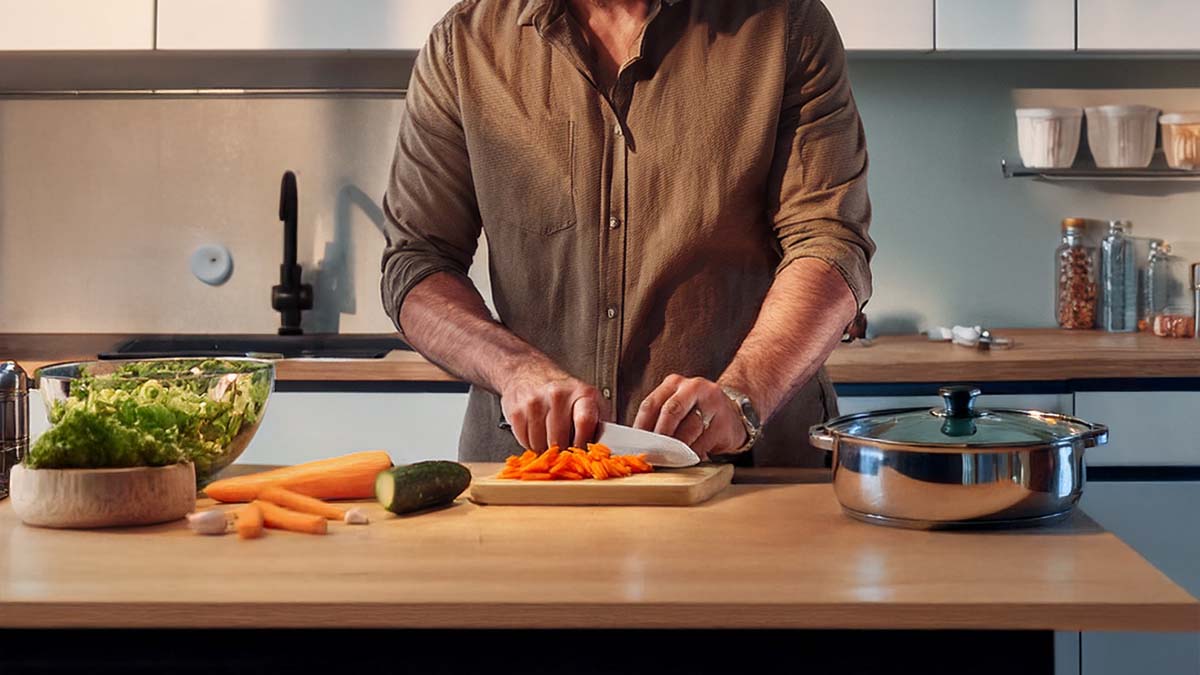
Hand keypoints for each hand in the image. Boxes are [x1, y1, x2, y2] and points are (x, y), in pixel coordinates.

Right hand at [499, 362, 603, 450]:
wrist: (528, 371)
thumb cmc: (564, 392)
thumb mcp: (589, 401)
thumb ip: (599, 424)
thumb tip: (605, 452)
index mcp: (582, 393)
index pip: (584, 421)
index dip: (583, 443)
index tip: (582, 453)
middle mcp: (558, 395)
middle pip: (560, 440)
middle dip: (564, 451)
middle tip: (566, 450)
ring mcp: (535, 403)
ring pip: (541, 445)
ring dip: (546, 450)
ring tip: (550, 438)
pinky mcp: (517, 412)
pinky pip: (525, 443)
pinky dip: (531, 445)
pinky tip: (537, 433)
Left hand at [633, 375, 748, 459]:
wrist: (732, 414)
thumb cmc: (695, 413)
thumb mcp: (676, 407)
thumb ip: (658, 419)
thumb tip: (638, 443)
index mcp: (674, 383)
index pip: (651, 404)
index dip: (641, 427)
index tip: (637, 445)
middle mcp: (693, 388)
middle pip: (671, 411)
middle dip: (660, 435)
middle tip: (653, 453)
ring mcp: (712, 402)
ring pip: (689, 428)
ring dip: (677, 447)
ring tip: (669, 458)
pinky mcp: (724, 421)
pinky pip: (704, 441)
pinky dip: (693, 453)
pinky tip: (688, 458)